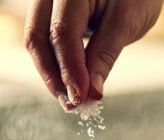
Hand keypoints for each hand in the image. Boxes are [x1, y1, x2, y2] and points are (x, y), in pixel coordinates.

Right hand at [24, 0, 163, 108]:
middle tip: (72, 104)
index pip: (62, 33)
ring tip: (73, 99)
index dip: (69, 70)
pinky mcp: (50, 12)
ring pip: (37, 40)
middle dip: (52, 75)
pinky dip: (56, 62)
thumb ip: (105, 55)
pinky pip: (44, 39)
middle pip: (37, 37)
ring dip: (52, 73)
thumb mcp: (126, 22)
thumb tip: (91, 92)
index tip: (80, 98)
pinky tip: (70, 83)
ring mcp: (47, 1)